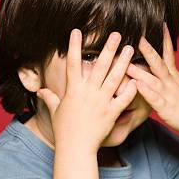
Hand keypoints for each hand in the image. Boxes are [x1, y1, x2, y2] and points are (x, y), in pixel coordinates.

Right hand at [37, 29, 136, 152]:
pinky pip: (123, 98)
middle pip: (99, 66)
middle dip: (108, 48)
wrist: (75, 148)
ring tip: (130, 49)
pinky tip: (138, 78)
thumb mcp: (55, 112)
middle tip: (117, 34)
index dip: (74, 46)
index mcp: (73, 90)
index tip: (77, 31)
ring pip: (114, 78)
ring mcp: (101, 102)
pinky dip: (131, 89)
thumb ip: (50, 98)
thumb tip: (40, 91)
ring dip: (123, 62)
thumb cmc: (64, 130)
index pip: (72, 63)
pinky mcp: (111, 113)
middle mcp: (88, 93)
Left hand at [126, 22, 178, 142]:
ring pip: (153, 79)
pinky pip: (155, 99)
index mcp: (174, 77)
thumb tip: (160, 70)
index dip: (164, 38)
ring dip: (139, 70)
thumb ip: (170, 79)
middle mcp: (171, 82)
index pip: (168, 53)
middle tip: (136, 35)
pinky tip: (138, 86)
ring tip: (126, 61)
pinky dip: (147, 92)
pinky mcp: (167, 108)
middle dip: (147, 49)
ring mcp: (169, 94)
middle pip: (158, 62)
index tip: (160, 22)